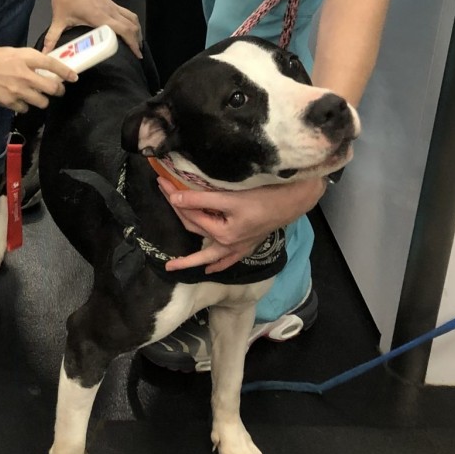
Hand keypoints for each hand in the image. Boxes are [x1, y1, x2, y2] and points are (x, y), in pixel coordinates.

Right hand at [0, 46, 75, 113]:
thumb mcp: (12, 51)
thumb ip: (28, 58)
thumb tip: (44, 65)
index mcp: (25, 58)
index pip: (52, 65)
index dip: (66, 72)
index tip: (74, 77)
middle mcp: (25, 75)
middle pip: (52, 88)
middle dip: (58, 90)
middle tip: (57, 90)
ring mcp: (18, 91)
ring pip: (42, 102)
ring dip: (42, 100)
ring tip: (37, 96)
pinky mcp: (10, 103)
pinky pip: (26, 108)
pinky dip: (25, 105)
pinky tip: (20, 99)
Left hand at [41, 0, 141, 56]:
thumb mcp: (58, 19)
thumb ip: (53, 38)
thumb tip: (45, 54)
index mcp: (101, 17)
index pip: (125, 30)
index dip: (133, 43)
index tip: (138, 55)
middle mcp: (110, 10)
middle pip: (132, 24)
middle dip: (137, 38)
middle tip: (136, 51)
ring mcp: (110, 3)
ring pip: (130, 16)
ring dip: (135, 28)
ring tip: (134, 40)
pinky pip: (124, 11)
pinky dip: (128, 20)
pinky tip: (122, 27)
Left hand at [160, 176, 325, 274]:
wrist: (293, 201)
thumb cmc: (264, 197)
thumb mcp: (230, 197)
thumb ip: (201, 199)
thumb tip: (175, 198)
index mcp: (223, 233)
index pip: (190, 214)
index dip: (174, 197)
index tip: (161, 183)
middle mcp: (229, 244)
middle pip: (195, 228)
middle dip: (177, 212)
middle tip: (162, 195)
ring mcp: (238, 247)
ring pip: (208, 254)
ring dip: (191, 259)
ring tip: (172, 267)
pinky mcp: (247, 246)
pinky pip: (228, 260)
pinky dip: (218, 265)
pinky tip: (210, 270)